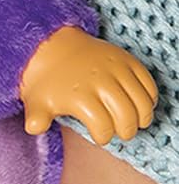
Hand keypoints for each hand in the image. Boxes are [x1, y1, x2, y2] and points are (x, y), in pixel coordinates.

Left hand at [21, 26, 157, 144]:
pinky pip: (148, 83)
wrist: (51, 46)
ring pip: (141, 101)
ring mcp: (116, 69)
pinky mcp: (127, 60)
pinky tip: (141, 105)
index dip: (104, 136)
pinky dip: (149, 97)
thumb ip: (37, 118)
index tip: (101, 137)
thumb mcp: (35, 100)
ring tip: (136, 123)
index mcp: (79, 96)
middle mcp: (100, 82)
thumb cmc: (46, 80)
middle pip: (126, 116)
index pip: (103, 127)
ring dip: (142, 117)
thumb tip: (33, 128)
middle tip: (124, 134)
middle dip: (126, 131)